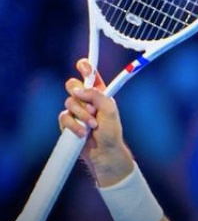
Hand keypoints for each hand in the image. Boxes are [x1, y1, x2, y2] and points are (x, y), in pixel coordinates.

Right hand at [61, 59, 133, 186]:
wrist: (104, 153)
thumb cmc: (111, 132)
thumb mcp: (110, 110)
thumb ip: (97, 96)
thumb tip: (78, 91)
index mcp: (99, 92)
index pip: (89, 74)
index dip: (85, 67)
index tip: (84, 67)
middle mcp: (86, 99)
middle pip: (71, 84)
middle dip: (80, 96)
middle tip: (92, 108)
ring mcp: (75, 110)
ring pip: (68, 101)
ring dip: (82, 115)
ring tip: (93, 126)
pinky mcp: (67, 121)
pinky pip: (64, 117)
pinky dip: (74, 125)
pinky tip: (82, 133)